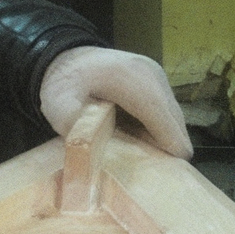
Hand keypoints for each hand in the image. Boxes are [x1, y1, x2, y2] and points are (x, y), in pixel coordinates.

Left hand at [39, 46, 192, 158]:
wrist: (63, 55)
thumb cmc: (62, 82)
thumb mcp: (58, 106)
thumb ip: (75, 129)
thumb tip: (90, 154)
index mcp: (136, 82)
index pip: (168, 127)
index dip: (166, 156)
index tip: (155, 178)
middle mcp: (154, 76)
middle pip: (176, 126)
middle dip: (164, 150)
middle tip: (140, 169)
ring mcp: (158, 76)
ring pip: (173, 120)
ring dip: (159, 139)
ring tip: (135, 154)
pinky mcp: (156, 79)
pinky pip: (165, 112)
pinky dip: (154, 127)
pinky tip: (132, 135)